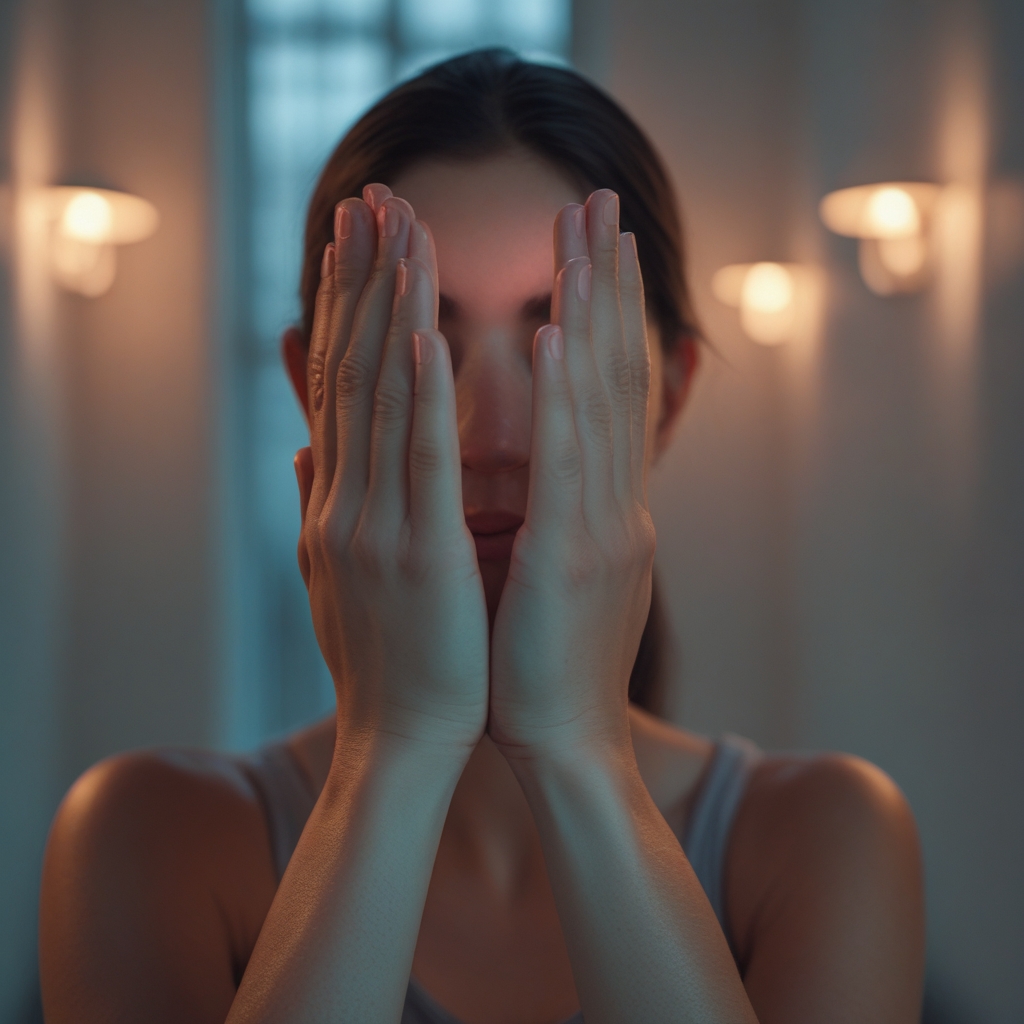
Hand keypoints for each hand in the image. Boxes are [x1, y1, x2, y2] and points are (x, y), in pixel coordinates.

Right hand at [294, 186, 488, 753]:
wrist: (403, 742)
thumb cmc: (387, 660)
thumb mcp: (340, 572)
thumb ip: (322, 502)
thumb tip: (305, 445)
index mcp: (340, 502)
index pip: (342, 384)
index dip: (346, 306)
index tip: (356, 239)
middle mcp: (347, 501)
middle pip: (353, 371)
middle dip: (363, 281)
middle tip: (371, 199)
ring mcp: (378, 526)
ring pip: (383, 400)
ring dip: (391, 310)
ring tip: (400, 232)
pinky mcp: (420, 556)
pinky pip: (423, 465)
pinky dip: (422, 397)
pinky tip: (425, 334)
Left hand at [488, 190, 655, 760]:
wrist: (563, 749)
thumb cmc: (542, 664)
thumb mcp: (547, 572)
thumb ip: (544, 512)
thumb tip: (528, 471)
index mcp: (602, 507)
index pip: (602, 396)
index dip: (603, 317)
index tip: (595, 251)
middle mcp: (614, 503)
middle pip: (610, 377)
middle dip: (607, 287)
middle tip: (600, 203)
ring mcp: (601, 528)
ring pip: (596, 404)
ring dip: (590, 315)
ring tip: (585, 235)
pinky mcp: (571, 561)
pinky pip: (564, 467)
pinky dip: (560, 399)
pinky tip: (554, 336)